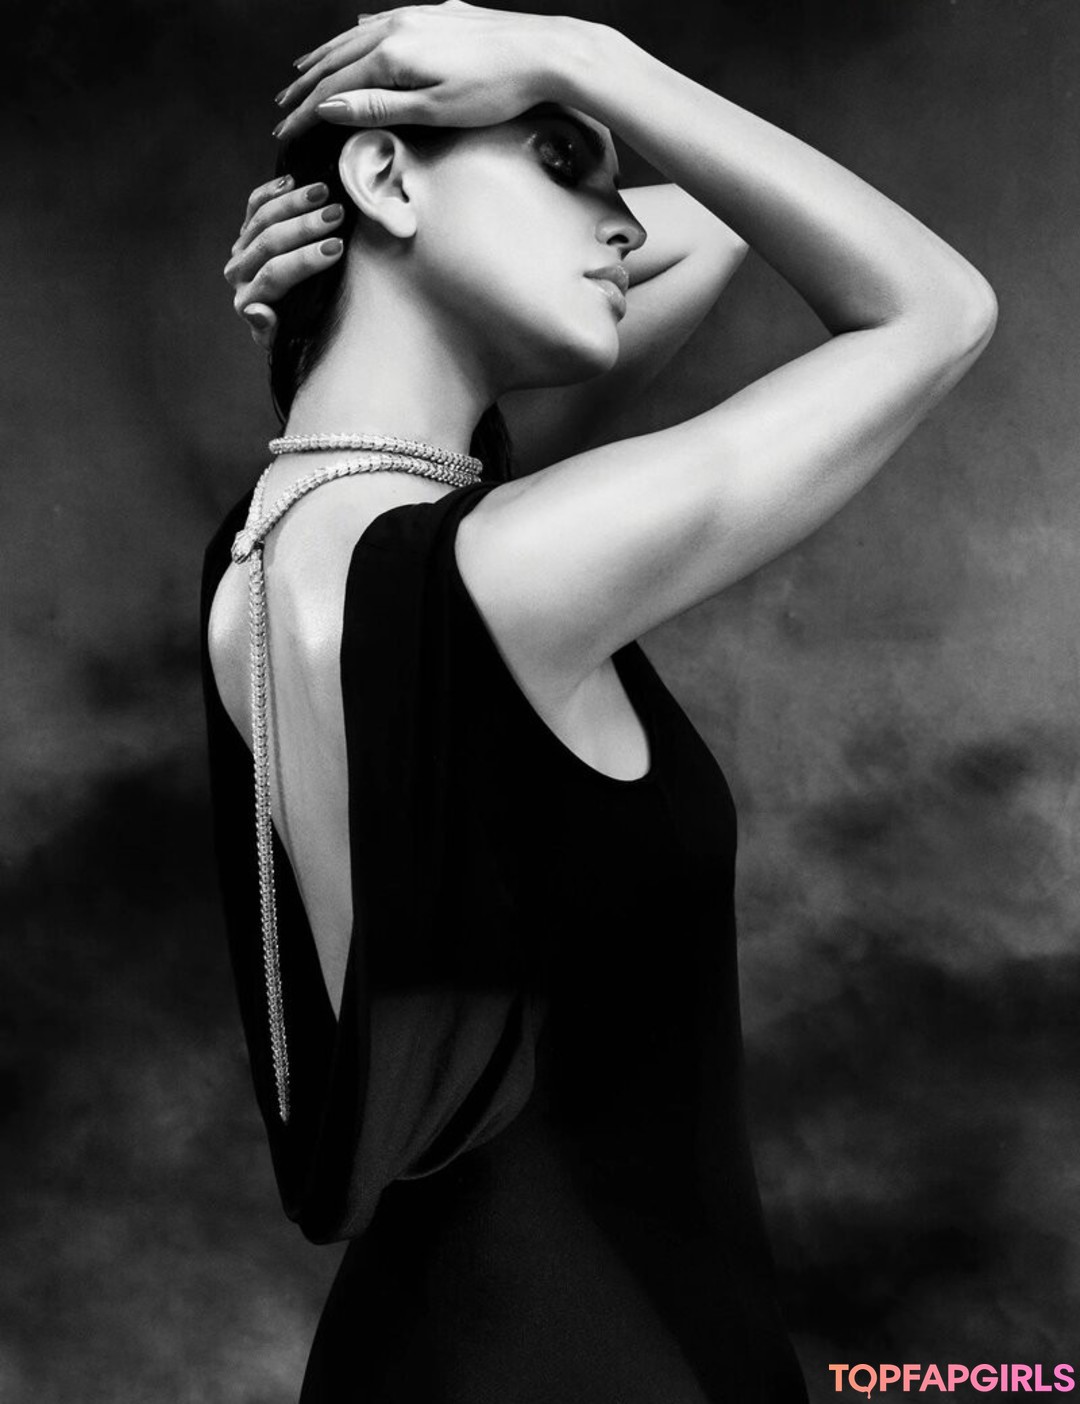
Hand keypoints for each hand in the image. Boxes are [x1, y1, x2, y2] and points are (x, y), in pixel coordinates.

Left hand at [222, 175, 344, 348]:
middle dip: (305, 227)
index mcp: (248, 300)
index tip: (336, 248)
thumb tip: (257, 310)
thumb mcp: (286, 340)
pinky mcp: (246, 231)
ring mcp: (241, 249)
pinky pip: (255, 205)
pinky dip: (272, 191)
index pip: (275, 274)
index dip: (305, 260)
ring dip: (295, 203)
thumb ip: (271, 331)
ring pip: (262, 219)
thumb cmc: (293, 330)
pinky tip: (294, 180)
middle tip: (337, 215)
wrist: (283, 319)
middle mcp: (239, 273)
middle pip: (269, 242)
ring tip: (325, 193)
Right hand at [272, 1, 578, 142]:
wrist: (548, 53)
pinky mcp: (441, 13)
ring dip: (328, 56)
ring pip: (358, 35)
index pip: (335, 87)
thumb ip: (380, 108)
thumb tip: (330, 107)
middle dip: (307, 84)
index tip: (285, 133)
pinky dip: (361, 34)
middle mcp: (399, 26)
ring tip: (304, 71)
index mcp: (393, 54)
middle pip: (338, 57)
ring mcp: (420, 15)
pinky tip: (358, 34)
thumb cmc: (496, 90)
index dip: (306, 113)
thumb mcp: (434, 111)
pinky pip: (385, 21)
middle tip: (282, 106)